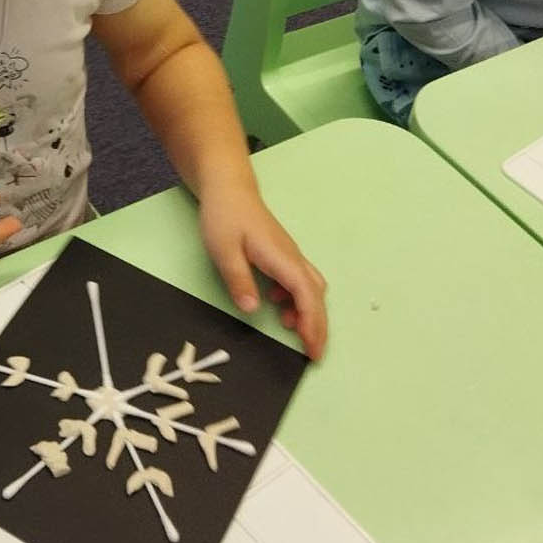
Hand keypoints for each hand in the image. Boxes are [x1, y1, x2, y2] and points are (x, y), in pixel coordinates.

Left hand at [197, 187, 327, 360]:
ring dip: (307, 311)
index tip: (313, 351)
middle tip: (313, 354)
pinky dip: (296, 298)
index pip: (306, 296)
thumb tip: (253, 309)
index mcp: (281, 258)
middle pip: (316, 295)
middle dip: (318, 326)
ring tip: (290, 328)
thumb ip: (239, 279)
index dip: (313, 325)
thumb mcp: (224, 250)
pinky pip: (299, 280)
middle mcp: (292, 257)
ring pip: (310, 287)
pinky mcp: (282, 254)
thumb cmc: (224, 216)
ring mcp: (289, 255)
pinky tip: (276, 302)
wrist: (228, 189)